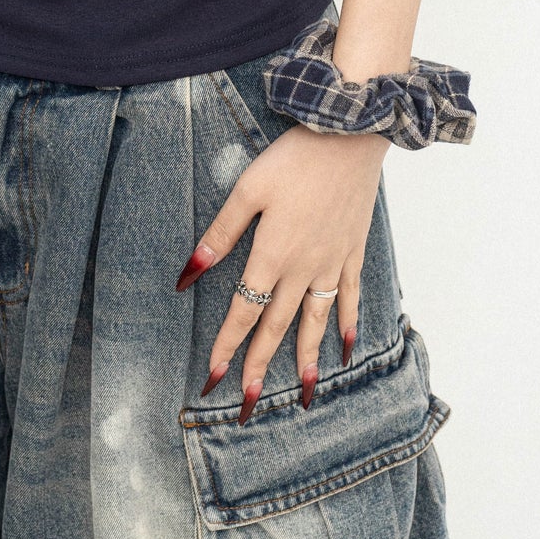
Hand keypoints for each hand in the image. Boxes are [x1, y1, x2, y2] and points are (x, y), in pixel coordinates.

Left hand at [175, 123, 388, 421]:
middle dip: (261, 366)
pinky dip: (349, 324)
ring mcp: (332, 262)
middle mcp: (303, 267)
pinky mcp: (353, 250)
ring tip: (304, 393)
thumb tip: (187, 274)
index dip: (227, 347)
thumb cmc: (293, 158)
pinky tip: (347, 349)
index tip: (214, 378)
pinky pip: (351, 296)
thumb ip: (219, 235)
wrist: (348, 134)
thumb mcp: (246, 190)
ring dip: (308, 358)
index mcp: (271, 254)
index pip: (243, 312)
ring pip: (316, 320)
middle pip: (277, 325)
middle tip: (250, 404)